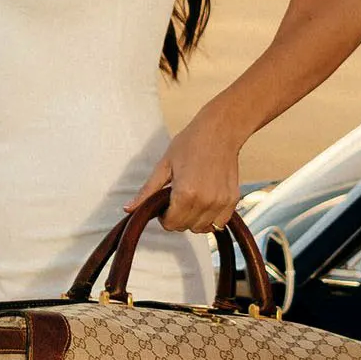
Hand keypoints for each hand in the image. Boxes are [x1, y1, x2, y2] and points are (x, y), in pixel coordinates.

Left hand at [131, 115, 242, 232]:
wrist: (220, 131)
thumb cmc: (190, 143)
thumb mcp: (164, 165)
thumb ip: (147, 191)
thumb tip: (128, 210)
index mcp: (185, 194)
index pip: (171, 224)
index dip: (164, 217)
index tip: (165, 204)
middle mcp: (205, 201)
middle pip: (185, 227)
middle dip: (177, 218)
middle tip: (178, 199)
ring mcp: (220, 202)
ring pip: (202, 228)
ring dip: (194, 220)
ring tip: (192, 200)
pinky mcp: (232, 200)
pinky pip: (219, 223)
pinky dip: (210, 218)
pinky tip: (206, 203)